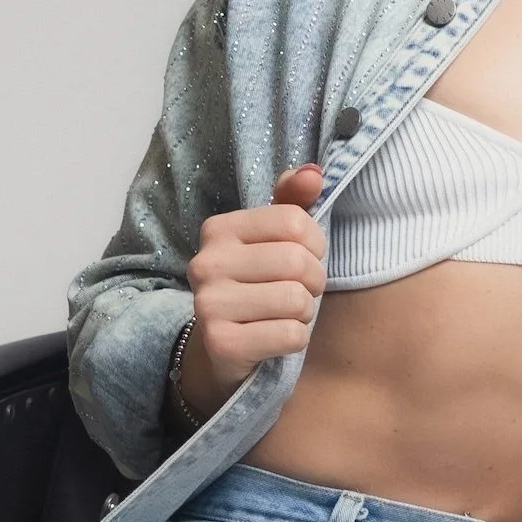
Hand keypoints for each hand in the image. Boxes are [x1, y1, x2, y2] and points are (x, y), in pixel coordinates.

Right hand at [178, 166, 327, 412]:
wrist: (221, 349)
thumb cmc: (256, 285)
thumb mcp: (270, 239)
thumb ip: (292, 202)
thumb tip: (313, 173)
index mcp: (219, 229)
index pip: (294, 222)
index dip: (315, 243)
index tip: (304, 257)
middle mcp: (206, 263)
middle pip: (297, 262)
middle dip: (313, 281)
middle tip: (299, 291)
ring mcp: (209, 304)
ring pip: (296, 300)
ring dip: (304, 312)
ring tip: (286, 314)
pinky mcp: (222, 343)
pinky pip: (290, 335)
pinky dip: (296, 339)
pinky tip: (277, 337)